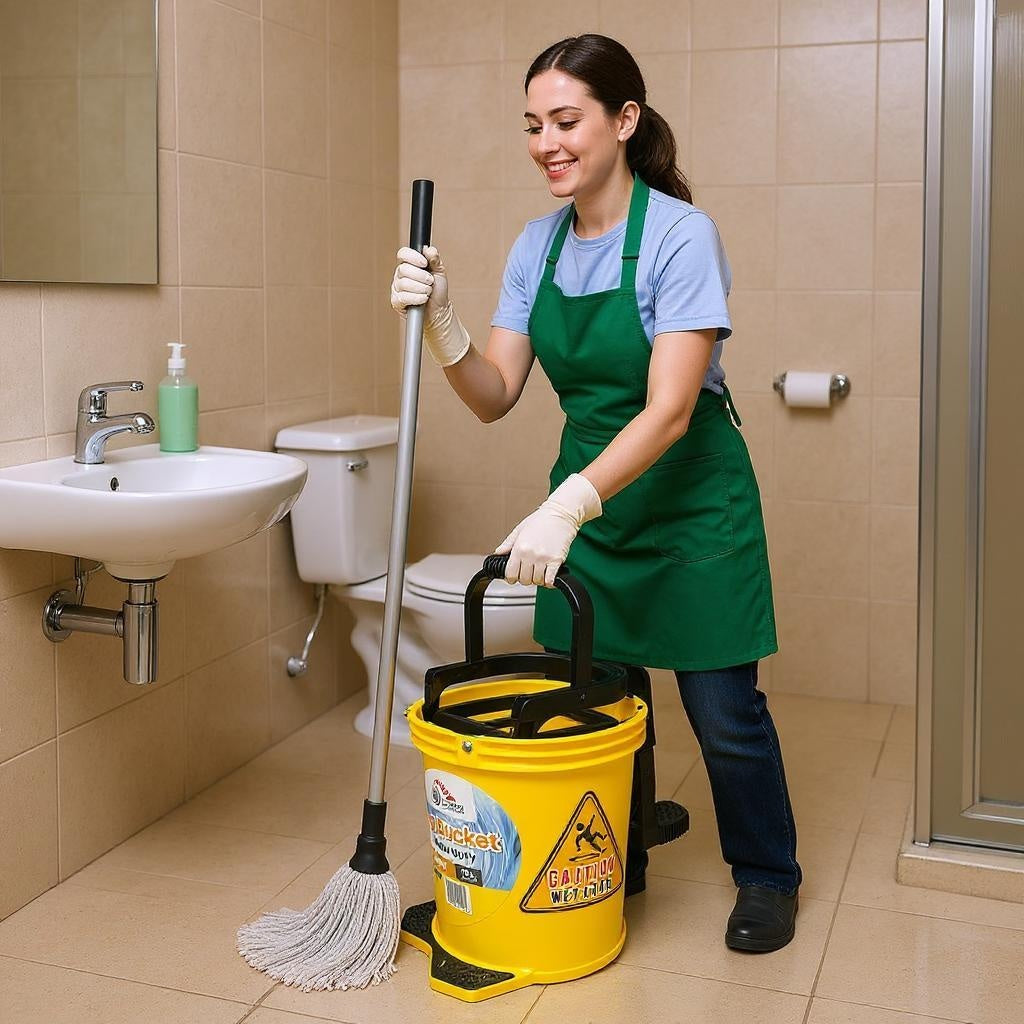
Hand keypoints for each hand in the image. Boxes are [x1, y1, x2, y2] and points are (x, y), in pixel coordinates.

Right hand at [390, 245, 469, 366]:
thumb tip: (429, 250)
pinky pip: (403, 297)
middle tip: (430, 282)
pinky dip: (416, 298)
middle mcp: (400, 275)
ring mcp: (397, 288)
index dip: (413, 257)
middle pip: (404, 269)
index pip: (403, 254)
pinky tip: (423, 299)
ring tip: (428, 291)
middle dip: (421, 276)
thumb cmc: (437, 290)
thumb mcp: (439, 272)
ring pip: (404, 283)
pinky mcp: (396, 302)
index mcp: (409, 264)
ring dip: (421, 288)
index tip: (424, 263)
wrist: (439, 311)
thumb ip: (434, 259)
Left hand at [494, 474, 602, 586]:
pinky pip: (550, 580)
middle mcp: (530, 554)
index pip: (510, 574)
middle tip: (529, 572)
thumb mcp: (519, 530)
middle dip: (526, 578)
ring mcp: (544, 558)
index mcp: (519, 548)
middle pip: (524, 580)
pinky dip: (549, 582)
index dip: (511, 578)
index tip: (515, 577)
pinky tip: (549, 576)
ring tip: (540, 571)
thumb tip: (497, 553)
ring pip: (537, 581)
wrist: (561, 515)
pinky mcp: (556, 560)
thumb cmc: (541, 520)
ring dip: (538, 579)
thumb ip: (507, 544)